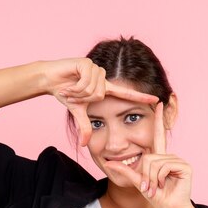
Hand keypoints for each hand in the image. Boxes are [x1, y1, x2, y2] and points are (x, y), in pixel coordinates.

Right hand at [44, 58, 158, 145]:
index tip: (157, 99)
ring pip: (94, 90)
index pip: (126, 94)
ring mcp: (97, 69)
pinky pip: (86, 82)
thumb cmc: (66, 93)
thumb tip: (84, 144)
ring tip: (71, 88)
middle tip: (74, 95)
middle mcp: (104, 78)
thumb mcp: (78, 112)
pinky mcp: (88, 63)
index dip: (141, 97)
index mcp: (106, 88)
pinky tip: (69, 82)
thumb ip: (85, 126)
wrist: (50, 79)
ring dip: (78, 93)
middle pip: (101, 96)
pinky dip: (75, 87)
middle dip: (84, 99)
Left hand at [104, 103, 193, 207]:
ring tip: (158, 187)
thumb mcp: (138, 182)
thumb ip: (125, 171)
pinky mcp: (185, 166)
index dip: (158, 120)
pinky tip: (166, 184)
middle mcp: (170, 156)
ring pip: (155, 163)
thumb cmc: (156, 197)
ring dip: (152, 179)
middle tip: (150, 187)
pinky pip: (165, 166)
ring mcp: (178, 161)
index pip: (158, 135)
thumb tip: (108, 163)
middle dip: (145, 175)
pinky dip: (160, 178)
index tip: (159, 104)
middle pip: (148, 157)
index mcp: (160, 158)